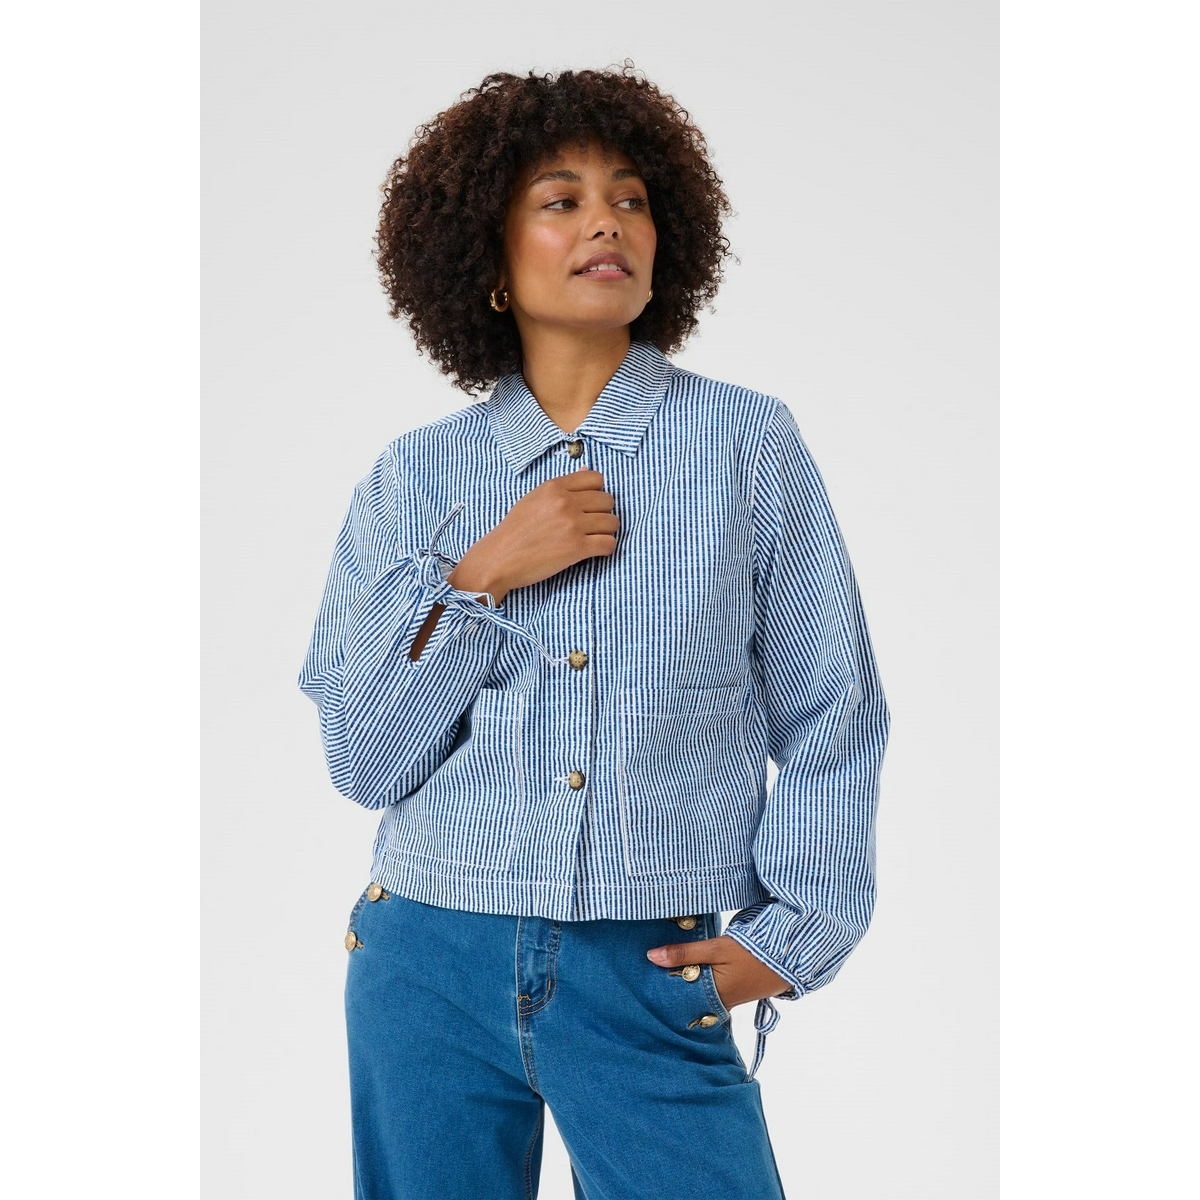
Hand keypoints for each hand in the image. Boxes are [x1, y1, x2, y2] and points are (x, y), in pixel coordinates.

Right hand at [449, 469, 617, 603]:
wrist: (499, 558)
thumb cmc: (515, 531)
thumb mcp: (534, 499)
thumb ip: (561, 487)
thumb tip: (586, 470)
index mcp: (554, 487)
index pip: (596, 478)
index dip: (597, 492)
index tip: (589, 505)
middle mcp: (565, 502)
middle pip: (608, 501)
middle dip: (603, 513)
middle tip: (591, 525)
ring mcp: (572, 525)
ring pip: (612, 523)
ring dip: (605, 532)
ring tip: (592, 539)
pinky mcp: (576, 548)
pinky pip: (609, 544)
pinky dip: (605, 548)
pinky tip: (594, 551)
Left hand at [646, 935, 791, 1009]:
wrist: (791, 954)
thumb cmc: (753, 952)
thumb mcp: (717, 949)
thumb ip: (685, 953)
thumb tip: (650, 957)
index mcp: (713, 997)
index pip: (679, 999)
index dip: (660, 991)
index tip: (640, 984)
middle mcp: (720, 1003)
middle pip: (688, 997)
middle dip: (670, 988)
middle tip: (643, 980)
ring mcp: (730, 997)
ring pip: (699, 992)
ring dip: (685, 982)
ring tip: (657, 974)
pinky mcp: (736, 990)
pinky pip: (711, 988)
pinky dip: (699, 979)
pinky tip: (687, 970)